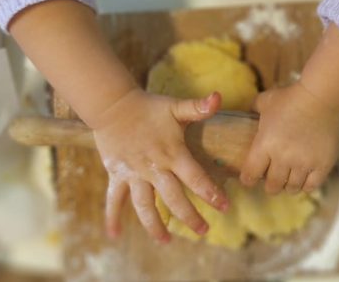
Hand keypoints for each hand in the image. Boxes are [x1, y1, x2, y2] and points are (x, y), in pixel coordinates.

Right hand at [93, 88, 228, 241]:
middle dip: (190, 217)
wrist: (113, 105)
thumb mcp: (175, 107)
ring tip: (166, 241)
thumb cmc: (149, 107)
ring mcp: (134, 174)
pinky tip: (114, 234)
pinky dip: (112, 217)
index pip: (196, 178)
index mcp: (172, 154)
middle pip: (174, 199)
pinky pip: (114, 199)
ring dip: (155, 225)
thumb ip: (198, 107)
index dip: (211, 193)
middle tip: (204, 230)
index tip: (225, 207)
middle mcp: (154, 168)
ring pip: (145, 206)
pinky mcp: (117, 175)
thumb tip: (218, 97)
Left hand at [239, 82, 338, 193]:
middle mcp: (283, 158)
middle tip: (271, 182)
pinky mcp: (322, 165)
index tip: (249, 179)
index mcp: (264, 145)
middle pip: (272, 186)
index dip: (248, 179)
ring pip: (292, 188)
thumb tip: (248, 112)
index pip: (251, 173)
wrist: (321, 98)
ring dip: (288, 186)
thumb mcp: (265, 101)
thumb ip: (253, 109)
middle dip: (270, 186)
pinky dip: (305, 185)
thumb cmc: (291, 98)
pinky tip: (304, 179)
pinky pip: (311, 186)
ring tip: (288, 181)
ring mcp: (304, 164)